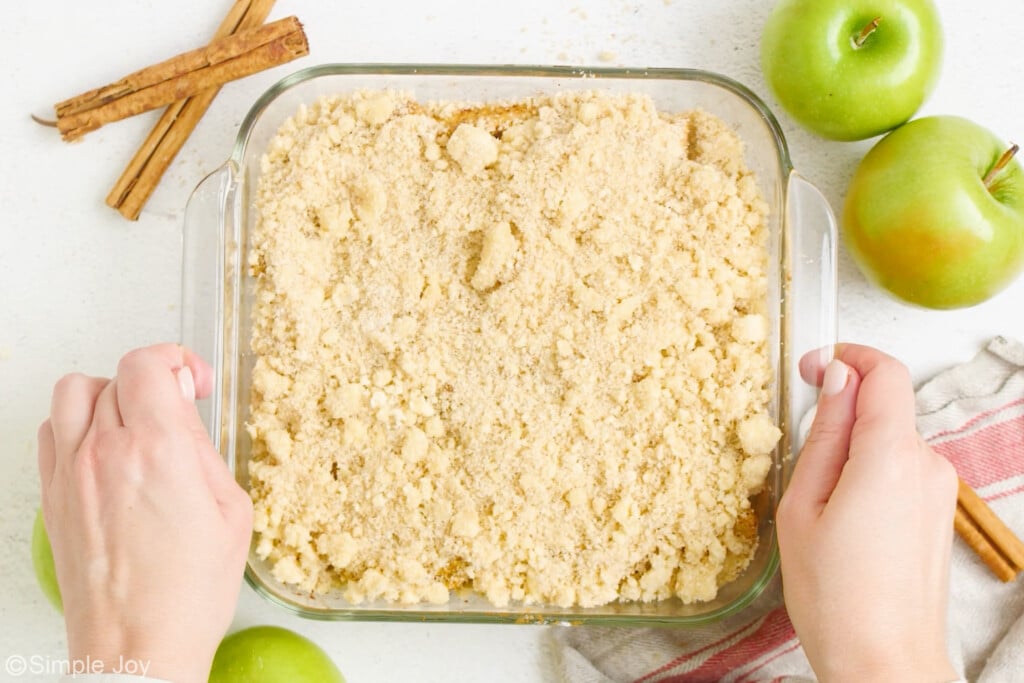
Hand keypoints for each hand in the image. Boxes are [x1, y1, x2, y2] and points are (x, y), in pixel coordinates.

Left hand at [38, 344, 252, 682]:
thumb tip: (186, 418)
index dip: (177, 360)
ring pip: (74, 393)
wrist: (138, 647)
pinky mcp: (52, 498)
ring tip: (134, 419)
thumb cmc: (187, 592)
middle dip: (155, 380)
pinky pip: (51, 432)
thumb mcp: (230, 511)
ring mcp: (71, 473)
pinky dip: (76, 424)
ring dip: (109, 394)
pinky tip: (103, 448)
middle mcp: (105, 452)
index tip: (194, 382)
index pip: (147, 364)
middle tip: (178, 404)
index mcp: (158, 449)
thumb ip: (204, 451)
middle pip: (118, 375)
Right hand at [777, 344, 958, 682]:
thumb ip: (822, 435)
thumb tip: (835, 379)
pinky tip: (842, 517)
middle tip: (797, 450)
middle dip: (841, 411)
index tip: (811, 368)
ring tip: (817, 500)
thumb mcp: (802, 507)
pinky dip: (869, 472)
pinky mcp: (939, 513)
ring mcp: (939, 490)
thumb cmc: (834, 596)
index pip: (885, 372)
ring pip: (891, 439)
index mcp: (889, 457)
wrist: (884, 663)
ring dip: (853, 447)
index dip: (846, 357)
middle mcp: (927, 465)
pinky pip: (901, 469)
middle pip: (886, 405)